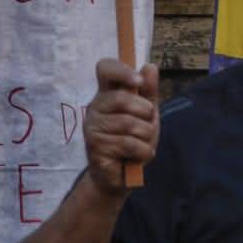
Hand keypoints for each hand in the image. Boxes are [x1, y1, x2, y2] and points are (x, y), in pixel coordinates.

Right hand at [83, 59, 159, 195]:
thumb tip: (150, 66)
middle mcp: (95, 107)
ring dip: (146, 135)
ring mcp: (92, 127)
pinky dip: (143, 150)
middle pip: (121, 98)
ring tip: (143, 143)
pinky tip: (140, 155)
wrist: (122, 176)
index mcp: (107, 93)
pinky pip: (127, 143)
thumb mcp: (147, 114)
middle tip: (148, 123)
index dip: (121, 71)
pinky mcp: (95, 147)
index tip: (139, 82)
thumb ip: (149, 92)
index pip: (105, 68)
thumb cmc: (134, 140)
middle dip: (145, 112)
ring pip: (128, 123)